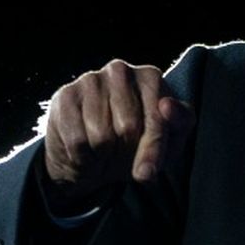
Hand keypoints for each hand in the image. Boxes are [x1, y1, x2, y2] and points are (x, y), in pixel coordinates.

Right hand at [41, 60, 193, 213]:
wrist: (92, 158)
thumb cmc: (138, 145)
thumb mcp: (170, 141)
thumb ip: (180, 123)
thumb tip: (167, 106)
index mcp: (151, 77)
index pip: (157, 119)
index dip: (154, 151)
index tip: (148, 174)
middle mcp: (120, 71)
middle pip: (128, 127)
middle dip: (128, 150)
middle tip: (124, 151)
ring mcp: (89, 80)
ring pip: (101, 135)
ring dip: (104, 153)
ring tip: (105, 148)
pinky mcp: (64, 97)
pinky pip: (77, 140)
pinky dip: (83, 155)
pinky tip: (85, 148)